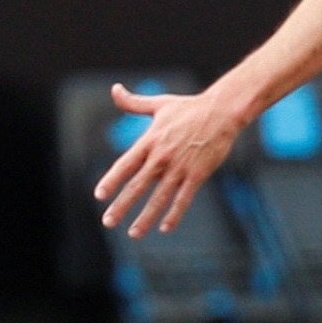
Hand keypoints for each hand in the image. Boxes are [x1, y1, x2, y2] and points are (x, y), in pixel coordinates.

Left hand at [94, 83, 246, 237]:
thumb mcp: (159, 104)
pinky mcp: (198, 174)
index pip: (125, 164)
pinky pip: (184, 198)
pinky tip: (165, 228)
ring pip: (159, 197)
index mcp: (150, 141)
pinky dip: (174, 214)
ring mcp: (180, 167)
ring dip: (145, 217)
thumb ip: (133, 102)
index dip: (111, 180)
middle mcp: (162, 156)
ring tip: (133, 233)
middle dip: (121, 206)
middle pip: (137, 185)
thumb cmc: (189, 107)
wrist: (221, 111)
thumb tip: (114, 89)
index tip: (99, 195)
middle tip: (108, 222)